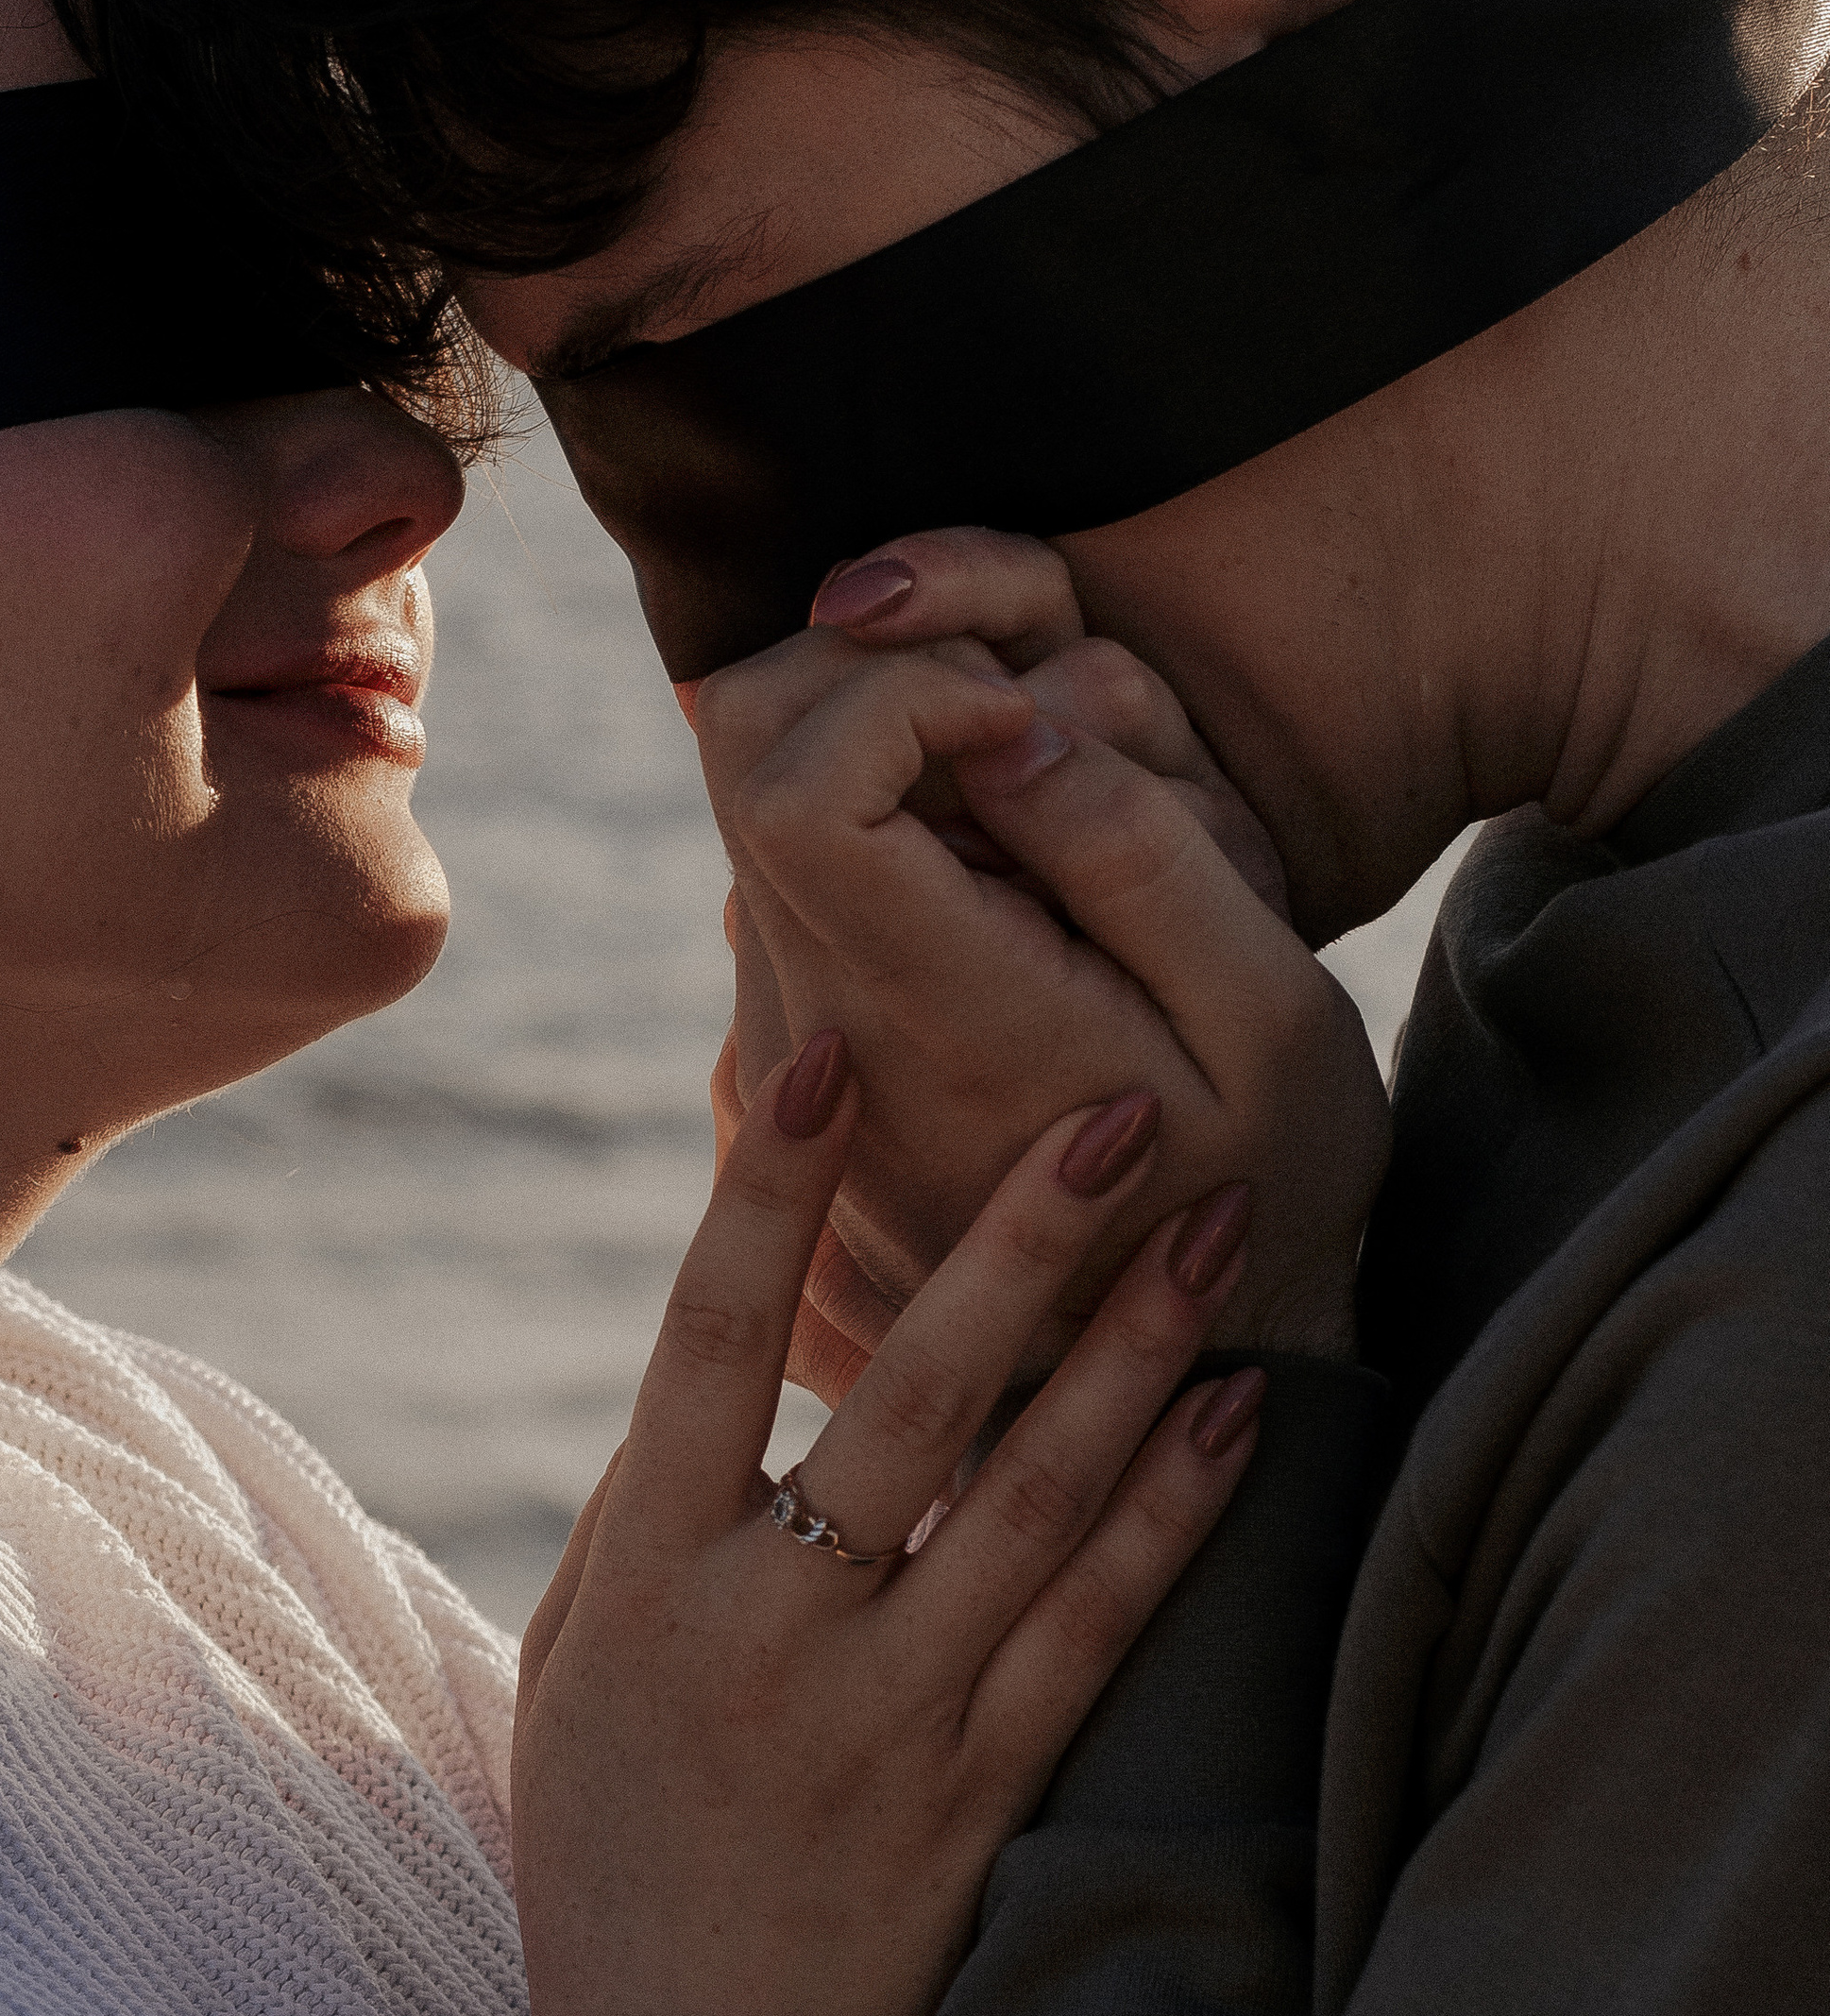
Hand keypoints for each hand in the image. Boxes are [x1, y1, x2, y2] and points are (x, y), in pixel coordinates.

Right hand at [514, 1035, 1267, 2015]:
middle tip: (1117, 1110)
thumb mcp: (579, 1667)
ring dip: (1133, 1352)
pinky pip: (1099, 1631)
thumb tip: (734, 1344)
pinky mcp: (988, 1798)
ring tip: (1217, 1223)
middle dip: (1018, 1244)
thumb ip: (653, 1510)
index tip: (816, 1057)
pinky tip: (1237, 1410)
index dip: (762, 1199)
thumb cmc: (618, 1849)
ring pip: (1033, 1504)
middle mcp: (771, 1634)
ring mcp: (889, 1719)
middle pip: (910, 1404)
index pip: (702, 1349)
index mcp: (650, 1581)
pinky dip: (1174, 1514)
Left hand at [700, 526, 1387, 1361]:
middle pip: (743, 750)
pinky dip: (881, 810)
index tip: (1024, 717)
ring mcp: (782, 1045)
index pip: (790, 789)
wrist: (1195, 1346)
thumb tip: (999, 733)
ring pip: (758, 786)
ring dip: (887, 736)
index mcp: (933, 1020)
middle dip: (878, 669)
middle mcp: (820, 1032)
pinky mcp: (788, 1047)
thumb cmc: (1271, 1174)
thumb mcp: (1273, 1016)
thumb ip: (1139, 856)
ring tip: (1041, 804)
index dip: (899, 691)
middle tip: (1026, 713)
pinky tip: (1008, 868)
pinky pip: (789, 861)